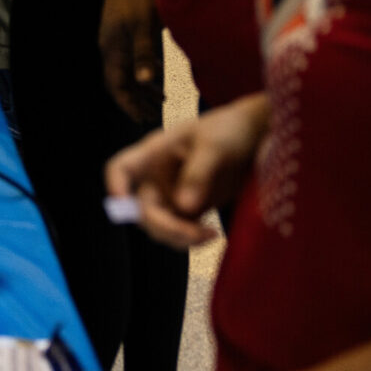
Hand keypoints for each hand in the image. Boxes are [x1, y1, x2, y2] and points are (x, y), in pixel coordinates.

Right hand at [99, 0, 163, 122]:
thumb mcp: (143, 26)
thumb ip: (144, 53)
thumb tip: (145, 81)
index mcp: (113, 51)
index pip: (117, 86)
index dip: (128, 104)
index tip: (140, 119)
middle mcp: (112, 52)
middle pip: (121, 84)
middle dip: (135, 102)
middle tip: (151, 118)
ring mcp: (117, 45)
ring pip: (128, 75)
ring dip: (141, 91)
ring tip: (158, 104)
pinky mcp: (125, 38)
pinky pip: (133, 64)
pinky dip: (144, 75)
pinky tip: (156, 81)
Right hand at [104, 94, 268, 248]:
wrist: (254, 137)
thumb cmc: (229, 130)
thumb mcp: (214, 146)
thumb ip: (198, 174)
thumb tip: (184, 208)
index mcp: (154, 153)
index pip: (122, 169)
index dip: (116, 186)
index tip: (122, 204)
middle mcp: (156, 177)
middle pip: (141, 210)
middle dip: (164, 226)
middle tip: (195, 233)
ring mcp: (171, 195)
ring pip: (159, 227)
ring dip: (178, 238)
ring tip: (210, 235)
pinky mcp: (189, 209)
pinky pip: (179, 232)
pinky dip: (191, 240)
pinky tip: (212, 235)